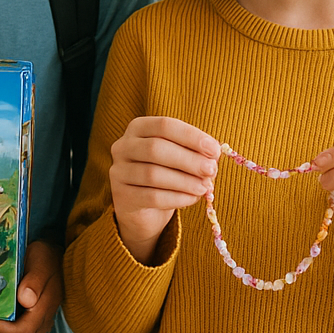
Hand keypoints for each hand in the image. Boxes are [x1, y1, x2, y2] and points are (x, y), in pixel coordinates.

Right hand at [109, 116, 218, 262]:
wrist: (144, 207)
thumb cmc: (166, 173)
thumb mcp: (180, 157)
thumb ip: (195, 153)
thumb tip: (212, 158)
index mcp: (139, 128)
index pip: (164, 125)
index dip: (191, 136)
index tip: (214, 150)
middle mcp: (123, 146)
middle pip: (155, 148)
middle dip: (188, 159)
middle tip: (211, 170)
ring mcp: (119, 171)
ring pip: (153, 174)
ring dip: (184, 181)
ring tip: (204, 187)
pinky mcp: (122, 196)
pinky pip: (152, 197)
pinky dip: (177, 198)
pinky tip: (192, 199)